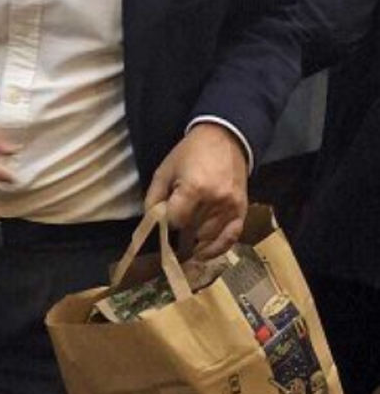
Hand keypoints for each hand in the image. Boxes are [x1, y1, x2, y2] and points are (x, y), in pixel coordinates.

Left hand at [144, 123, 247, 259]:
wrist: (224, 139)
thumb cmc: (189, 153)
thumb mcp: (165, 170)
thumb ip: (154, 197)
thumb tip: (151, 222)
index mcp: (194, 188)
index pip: (176, 220)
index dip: (167, 222)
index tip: (164, 217)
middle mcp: (216, 201)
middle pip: (192, 231)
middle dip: (179, 234)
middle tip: (172, 234)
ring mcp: (231, 208)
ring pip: (209, 238)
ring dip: (195, 242)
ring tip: (185, 243)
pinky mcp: (242, 211)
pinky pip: (230, 239)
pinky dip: (217, 249)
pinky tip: (204, 254)